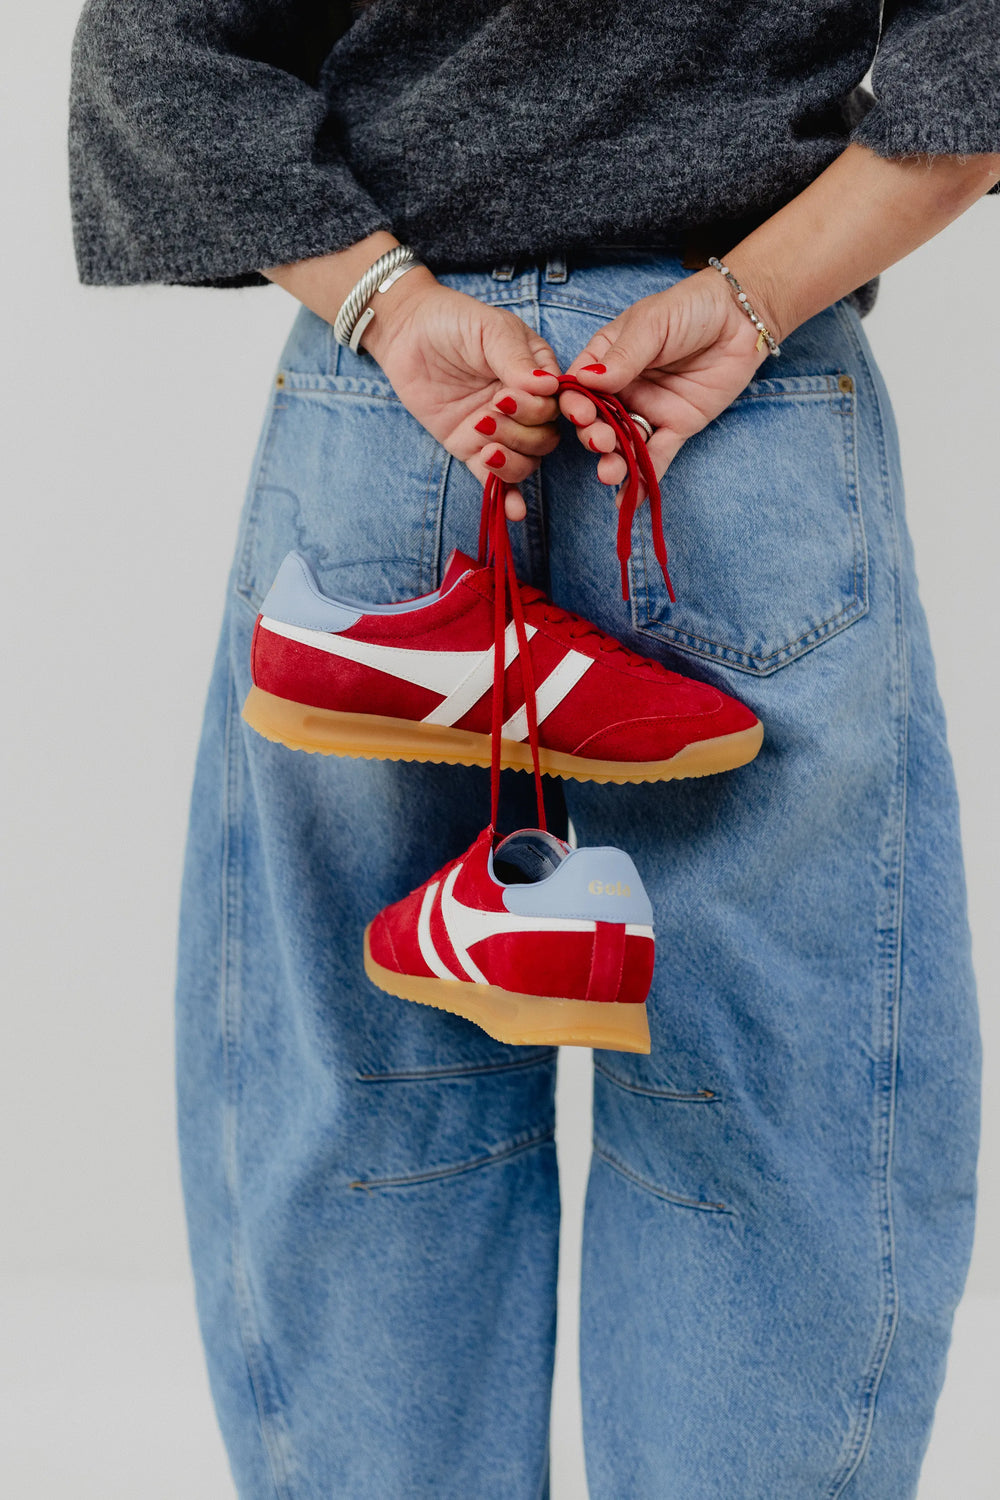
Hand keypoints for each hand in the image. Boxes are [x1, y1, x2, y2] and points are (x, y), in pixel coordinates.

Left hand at [364, 268, 560, 520]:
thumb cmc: (451, 321)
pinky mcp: (471, 448)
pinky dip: (507, 497)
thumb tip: (548, 386)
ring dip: (510, 458)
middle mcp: (524, 405)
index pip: (560, 404)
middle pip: (545, 437)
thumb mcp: (489, 328)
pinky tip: (514, 512)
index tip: (535, 403)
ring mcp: (498, 430)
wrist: (405, 333)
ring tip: (483, 437)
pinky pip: (496, 480)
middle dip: (521, 430)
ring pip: (525, 461)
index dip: (554, 410)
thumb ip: (516, 358)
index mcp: (537, 374)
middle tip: (490, 410)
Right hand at [558, 265, 773, 503]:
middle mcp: (622, 389)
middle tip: (600, 440)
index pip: (578, 387)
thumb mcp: (651, 324)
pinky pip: (655, 457)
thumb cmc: (689, 308)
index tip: (579, 413)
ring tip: (610, 473)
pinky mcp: (676, 426)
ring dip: (613, 461)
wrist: (741, 317)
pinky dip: (643, 479)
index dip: (574, 404)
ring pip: (623, 443)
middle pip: (597, 421)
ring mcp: (648, 409)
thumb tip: (586, 381)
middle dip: (594, 435)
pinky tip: (628, 500)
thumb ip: (622, 356)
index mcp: (606, 359)